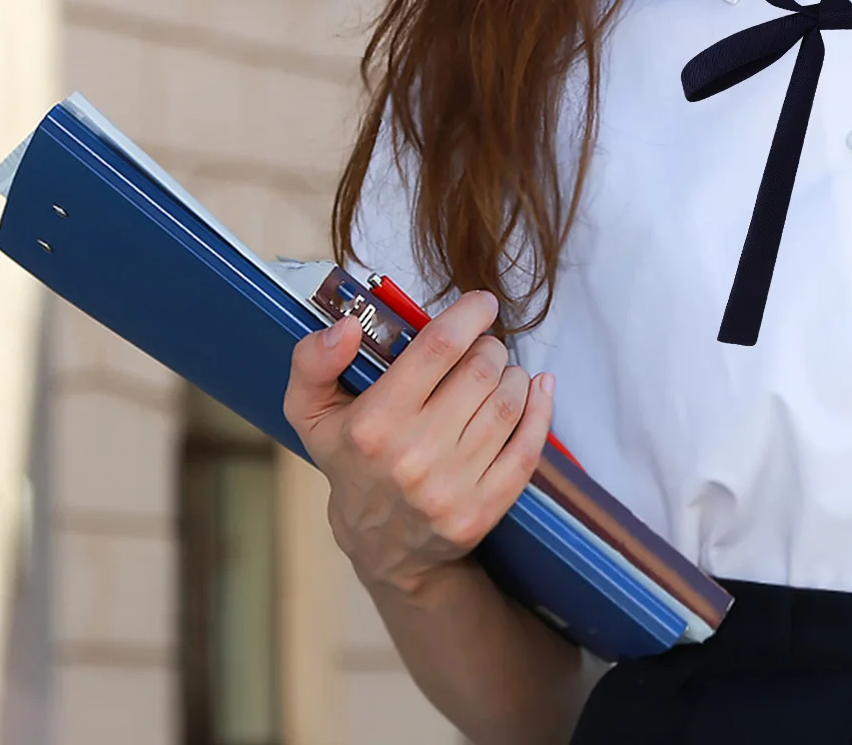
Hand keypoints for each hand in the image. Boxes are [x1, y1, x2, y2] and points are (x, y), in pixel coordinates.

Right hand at [283, 290, 553, 601]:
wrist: (381, 548)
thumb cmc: (351, 462)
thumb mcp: (311, 412)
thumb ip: (314, 360)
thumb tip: (349, 325)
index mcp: (373, 425)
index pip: (438, 348)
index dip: (469, 315)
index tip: (482, 303)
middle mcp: (413, 457)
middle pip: (481, 371)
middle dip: (489, 348)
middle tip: (482, 349)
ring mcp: (451, 488)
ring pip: (508, 403)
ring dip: (513, 375)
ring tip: (500, 373)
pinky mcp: (483, 510)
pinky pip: (528, 448)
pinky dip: (540, 409)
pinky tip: (537, 389)